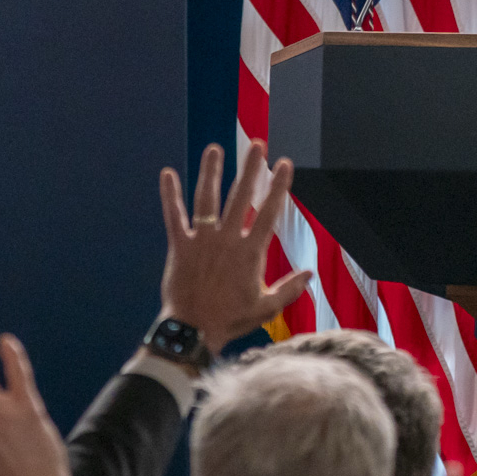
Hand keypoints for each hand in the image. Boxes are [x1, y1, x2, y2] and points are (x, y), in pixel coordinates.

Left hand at [157, 141, 310, 353]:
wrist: (193, 329)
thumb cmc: (230, 319)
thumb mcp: (266, 308)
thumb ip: (289, 289)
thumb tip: (309, 274)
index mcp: (250, 252)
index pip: (269, 212)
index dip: (278, 186)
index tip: (284, 164)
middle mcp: (227, 239)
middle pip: (240, 196)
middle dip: (250, 169)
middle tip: (257, 146)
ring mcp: (202, 240)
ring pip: (207, 198)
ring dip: (211, 171)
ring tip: (216, 149)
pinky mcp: (180, 245)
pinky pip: (174, 215)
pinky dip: (170, 195)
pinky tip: (167, 174)